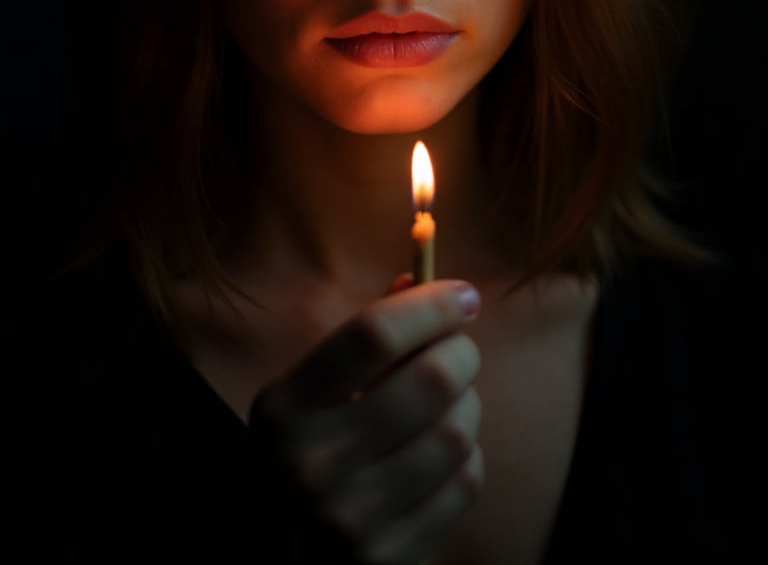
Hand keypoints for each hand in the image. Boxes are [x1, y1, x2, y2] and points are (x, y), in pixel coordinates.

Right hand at [247, 279, 482, 563]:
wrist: (278, 551)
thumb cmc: (304, 449)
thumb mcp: (311, 391)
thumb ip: (364, 336)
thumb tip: (425, 280)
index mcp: (286, 407)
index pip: (373, 335)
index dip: (431, 305)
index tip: (464, 296)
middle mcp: (312, 463)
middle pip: (431, 379)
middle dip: (461, 352)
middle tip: (457, 351)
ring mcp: (351, 519)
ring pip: (457, 433)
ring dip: (467, 406)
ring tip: (446, 407)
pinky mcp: (387, 558)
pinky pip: (464, 485)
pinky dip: (466, 459)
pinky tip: (440, 457)